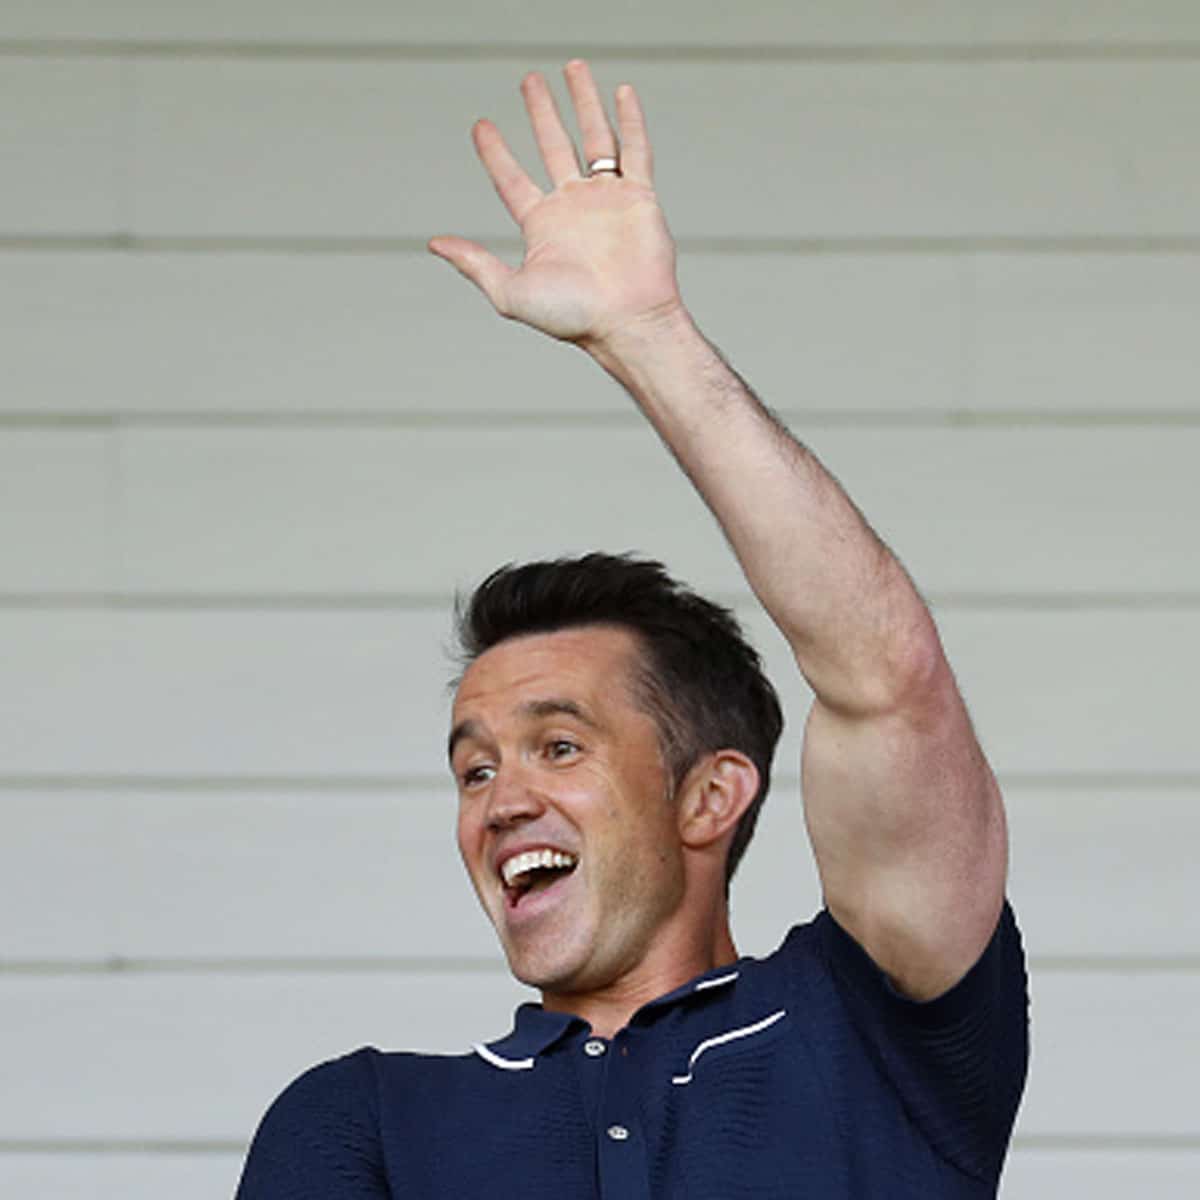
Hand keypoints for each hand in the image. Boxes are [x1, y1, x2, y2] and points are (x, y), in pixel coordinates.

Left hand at [429, 60, 683, 349]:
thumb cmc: (573, 317)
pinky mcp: (639, 197)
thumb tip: (435, 243)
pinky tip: (620, 92)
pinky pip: (635, 150)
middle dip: (541, 113)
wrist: (627, 321)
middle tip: (529, 81)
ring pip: (594, 139)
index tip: (481, 125)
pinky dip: (629, 120)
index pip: (512, 180)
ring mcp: (606, 200)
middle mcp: (573, 209)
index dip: (495, 153)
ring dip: (583, 103)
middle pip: (553, 147)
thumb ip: (474, 264)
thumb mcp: (510, 292)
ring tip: (572, 69)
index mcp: (542, 228)